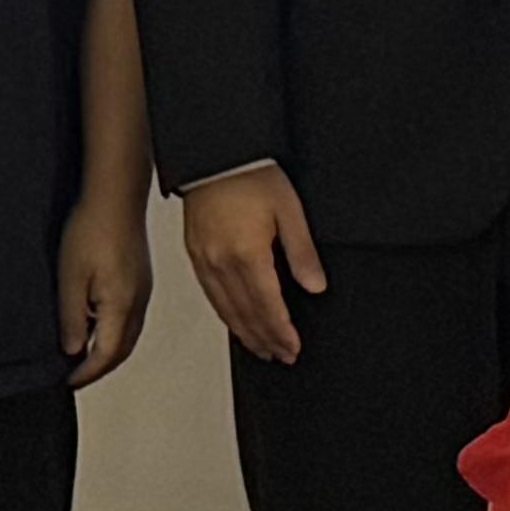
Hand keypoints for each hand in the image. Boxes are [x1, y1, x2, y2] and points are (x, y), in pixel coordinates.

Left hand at [62, 194, 153, 389]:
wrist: (116, 193)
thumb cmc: (93, 226)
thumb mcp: (71, 278)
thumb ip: (72, 319)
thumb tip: (73, 349)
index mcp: (122, 305)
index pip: (106, 355)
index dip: (86, 373)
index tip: (69, 381)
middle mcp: (138, 301)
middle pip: (123, 350)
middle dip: (100, 368)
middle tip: (76, 375)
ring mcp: (142, 289)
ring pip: (129, 334)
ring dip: (108, 350)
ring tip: (83, 354)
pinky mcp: (140, 277)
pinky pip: (131, 317)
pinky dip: (114, 331)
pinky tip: (97, 323)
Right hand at [179, 163, 329, 364]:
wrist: (214, 153)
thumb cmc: (251, 173)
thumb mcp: (289, 209)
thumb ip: (302, 252)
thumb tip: (315, 286)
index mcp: (247, 255)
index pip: (267, 307)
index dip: (281, 332)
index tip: (292, 349)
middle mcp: (220, 263)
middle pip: (245, 315)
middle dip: (265, 340)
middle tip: (281, 356)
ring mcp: (204, 260)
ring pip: (225, 310)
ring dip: (245, 333)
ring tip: (261, 348)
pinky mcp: (194, 254)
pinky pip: (210, 296)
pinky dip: (225, 315)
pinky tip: (235, 321)